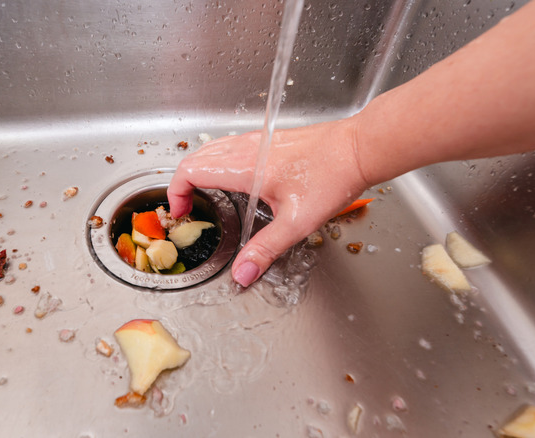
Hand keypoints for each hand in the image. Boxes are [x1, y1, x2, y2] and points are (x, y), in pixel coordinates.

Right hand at [168, 118, 368, 286]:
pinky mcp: (267, 140)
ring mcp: (256, 140)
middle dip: (183, 184)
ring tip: (204, 197)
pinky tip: (232, 181)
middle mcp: (245, 148)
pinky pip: (228, 147)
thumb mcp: (296, 222)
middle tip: (187, 209)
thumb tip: (243, 273)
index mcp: (244, 166)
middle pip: (195, 159)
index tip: (180, 213)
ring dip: (199, 172)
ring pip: (211, 150)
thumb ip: (265, 249)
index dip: (176, 193)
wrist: (358, 148)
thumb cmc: (331, 177)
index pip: (190, 171)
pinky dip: (216, 163)